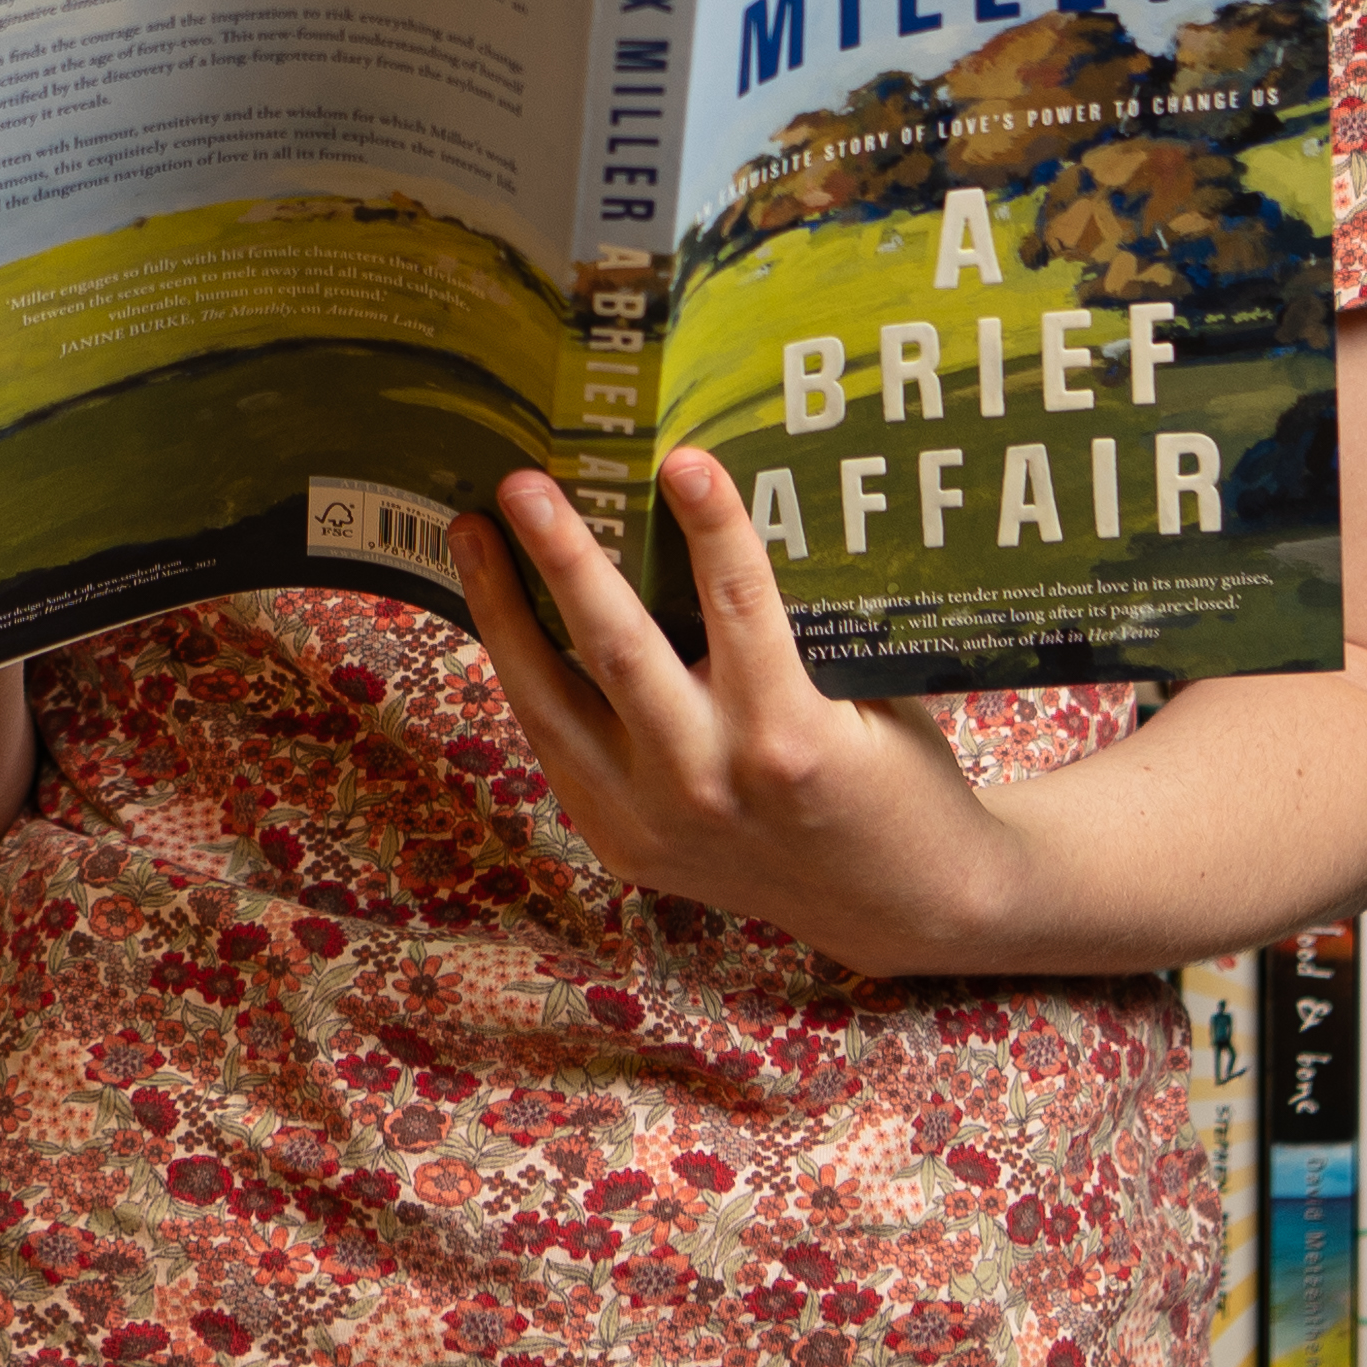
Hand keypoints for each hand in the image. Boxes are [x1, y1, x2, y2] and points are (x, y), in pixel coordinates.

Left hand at [452, 451, 1029, 982]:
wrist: (890, 907)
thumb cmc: (895, 782)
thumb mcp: (870, 697)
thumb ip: (797, 630)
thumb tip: (715, 525)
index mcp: (789, 738)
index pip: (739, 608)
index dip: (711, 527)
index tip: (681, 460)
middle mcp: (709, 782)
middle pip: (617, 650)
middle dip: (564, 558)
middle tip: (522, 483)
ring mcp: (653, 823)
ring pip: (554, 704)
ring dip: (502, 613)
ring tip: (470, 536)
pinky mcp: (621, 845)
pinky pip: (558, 747)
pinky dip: (525, 676)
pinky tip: (498, 615)